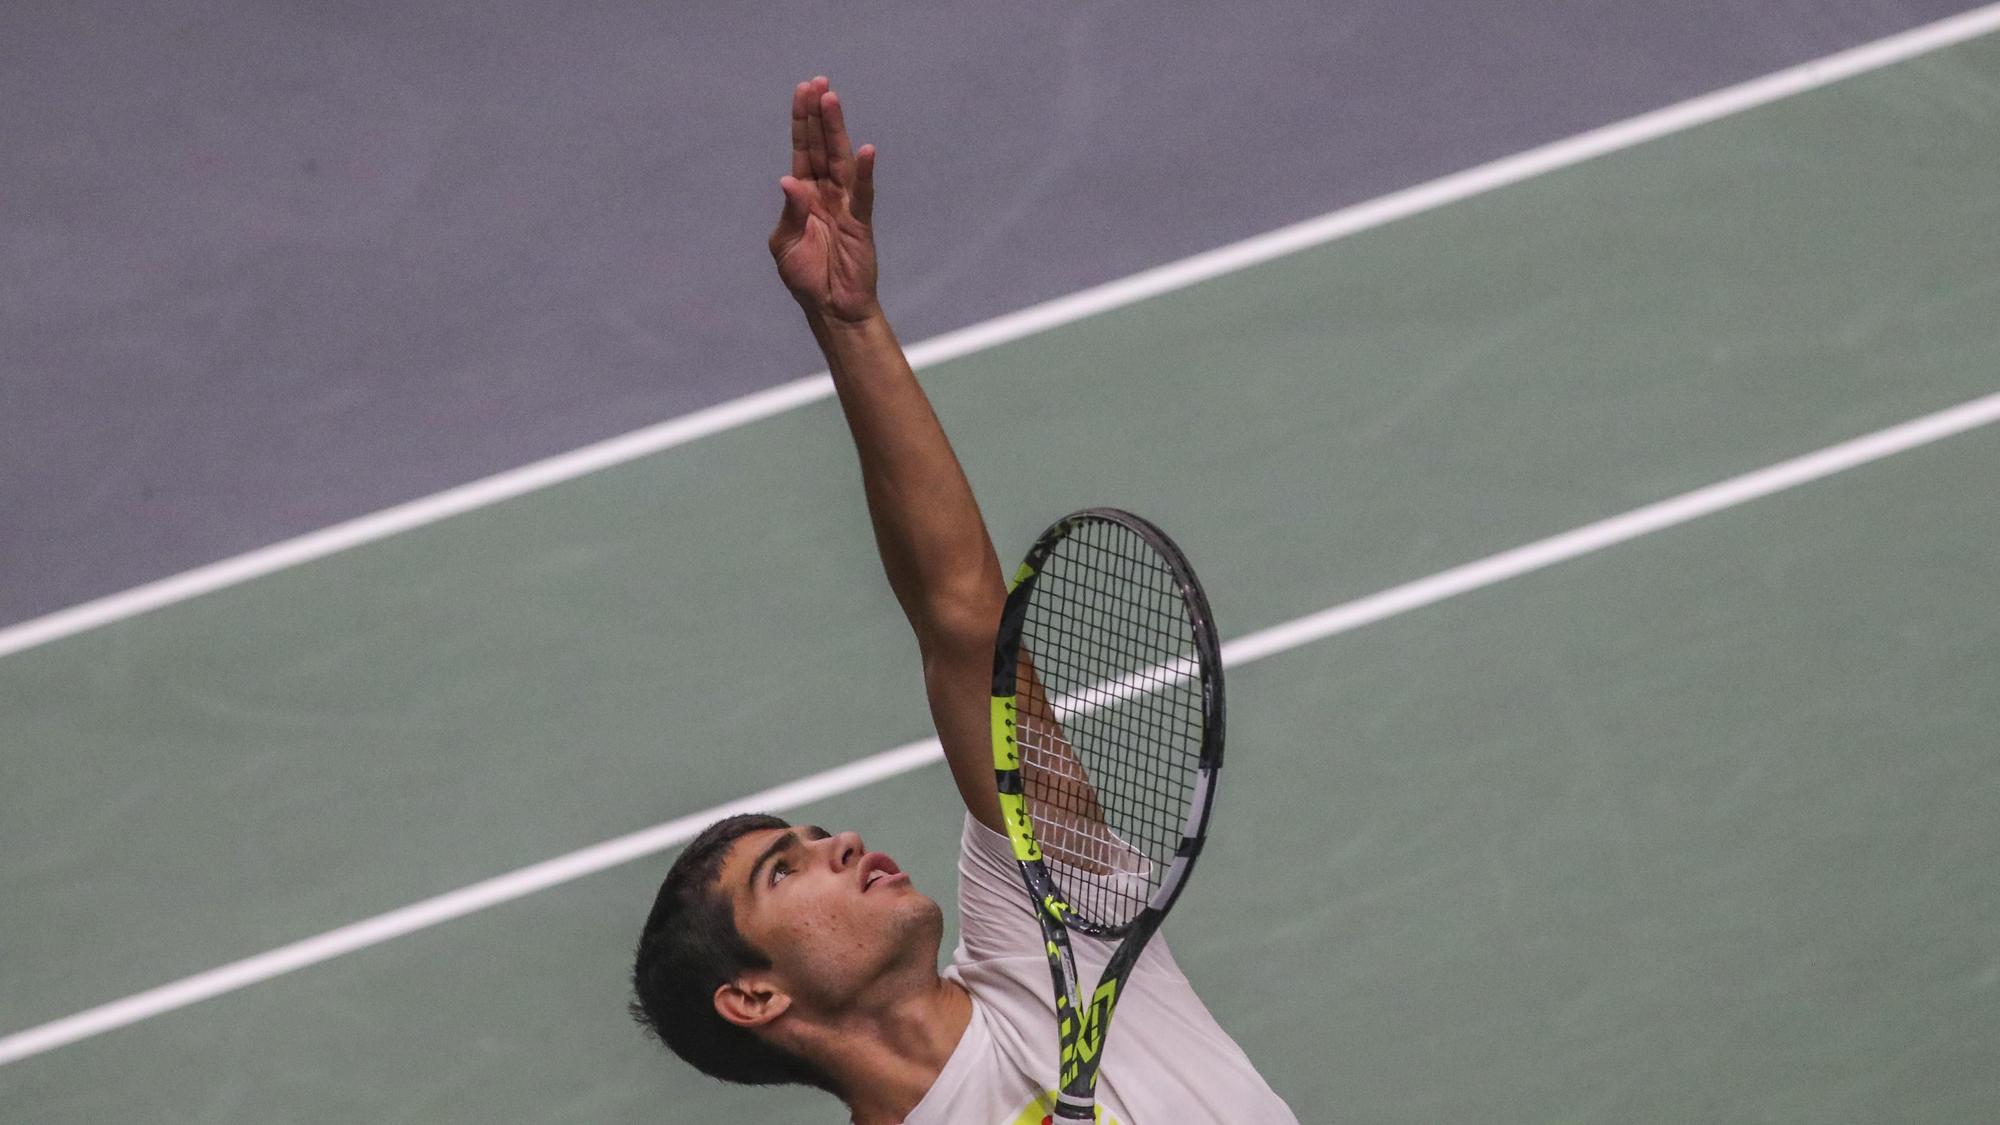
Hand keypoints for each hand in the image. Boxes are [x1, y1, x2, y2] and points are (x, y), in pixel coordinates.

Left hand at [769, 76, 879, 322]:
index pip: (802, 150)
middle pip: (822, 146)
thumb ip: (790, 212)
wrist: (831, 308)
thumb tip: (788, 180)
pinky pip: (862, 193)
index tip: (803, 90)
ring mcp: (845, 205)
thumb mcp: (786, 245)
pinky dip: (863, 173)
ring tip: (832, 100)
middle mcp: (825, 193)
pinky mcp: (861, 223)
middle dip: (819, 115)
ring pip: (839, 160)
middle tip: (819, 82)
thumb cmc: (805, 277)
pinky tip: (864, 151)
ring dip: (836, 131)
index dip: (802, 121)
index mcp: (803, 195)